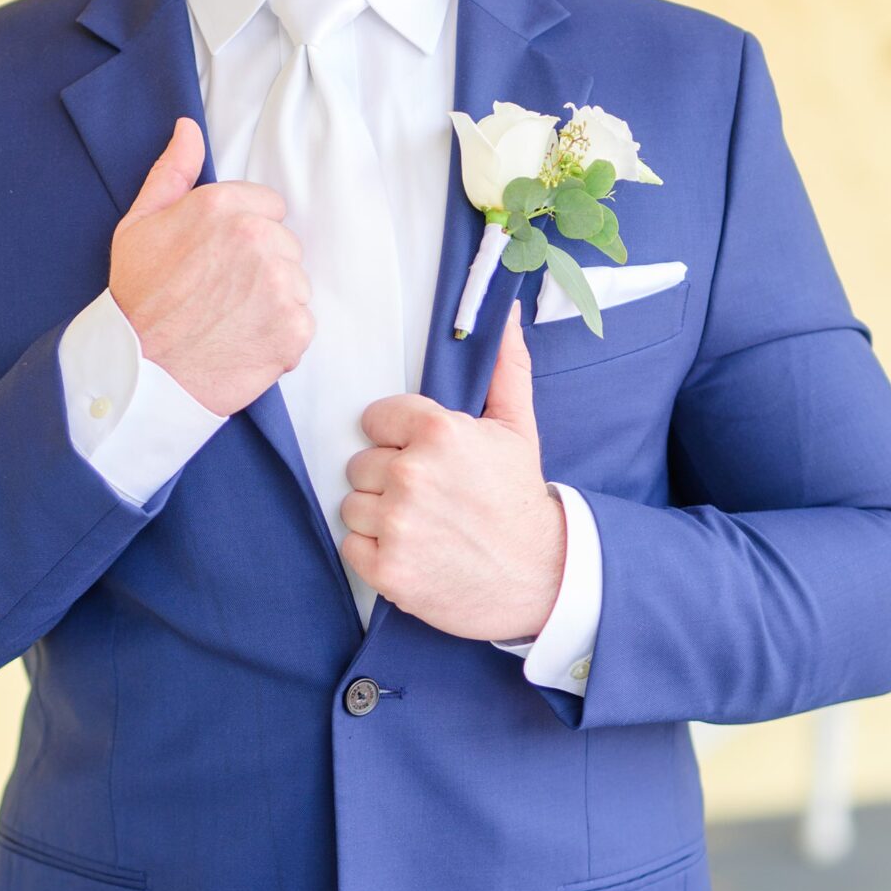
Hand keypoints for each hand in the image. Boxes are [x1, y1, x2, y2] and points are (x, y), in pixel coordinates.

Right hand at [109, 117, 314, 417]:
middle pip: (286, 246)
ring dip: (273, 304)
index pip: (269, 208)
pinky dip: (280, 340)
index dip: (244, 236)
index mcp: (222, 206)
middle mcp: (256, 238)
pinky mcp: (292, 330)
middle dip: (262, 268)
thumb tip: (188, 128)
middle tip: (221, 296)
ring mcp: (278, 285)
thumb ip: (172, 172)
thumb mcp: (139, 224)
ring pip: (296, 285)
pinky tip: (245, 344)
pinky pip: (302, 326)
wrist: (140, 372)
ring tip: (231, 322)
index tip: (217, 261)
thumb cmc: (137, 300)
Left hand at [339, 303, 565, 639]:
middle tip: (428, 497)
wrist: (540, 576)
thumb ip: (502, 367)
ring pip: (351, 504)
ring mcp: (397, 525)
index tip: (425, 457)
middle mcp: (412, 474)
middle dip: (388, 477)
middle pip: (360, 463)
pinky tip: (410, 550)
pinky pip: (350, 546)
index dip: (398, 438)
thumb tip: (502, 314)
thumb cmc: (520, 498)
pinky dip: (373, 552)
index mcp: (438, 432)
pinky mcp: (388, 571)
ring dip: (377, 515)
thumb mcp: (517, 427)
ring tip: (420, 524)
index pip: (375, 418)